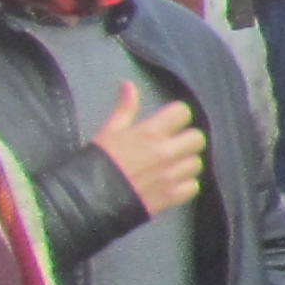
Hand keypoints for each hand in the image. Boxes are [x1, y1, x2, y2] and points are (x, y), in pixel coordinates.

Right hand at [89, 80, 206, 216]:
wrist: (88, 199)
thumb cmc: (97, 161)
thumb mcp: (109, 131)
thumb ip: (125, 108)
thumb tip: (128, 85)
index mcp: (150, 133)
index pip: (182, 113)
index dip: (177, 115)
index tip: (170, 121)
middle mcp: (166, 153)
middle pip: (197, 138)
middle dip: (187, 138)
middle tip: (174, 143)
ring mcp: (171, 176)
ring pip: (197, 162)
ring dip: (186, 162)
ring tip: (172, 164)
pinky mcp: (172, 197)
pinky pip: (193, 186)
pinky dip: (186, 184)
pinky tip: (173, 182)